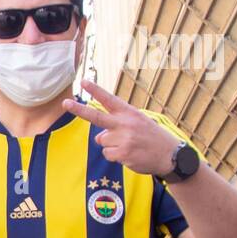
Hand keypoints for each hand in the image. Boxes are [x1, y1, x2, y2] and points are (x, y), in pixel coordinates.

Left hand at [63, 80, 182, 175]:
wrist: (171, 155)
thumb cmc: (152, 137)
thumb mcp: (139, 122)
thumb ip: (118, 124)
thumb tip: (99, 136)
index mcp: (129, 113)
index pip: (109, 99)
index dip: (95, 90)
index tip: (83, 81)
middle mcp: (125, 123)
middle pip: (96, 116)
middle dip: (79, 110)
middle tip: (65, 103)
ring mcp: (123, 138)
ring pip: (101, 140)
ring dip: (111, 145)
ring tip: (129, 146)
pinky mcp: (122, 153)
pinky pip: (107, 154)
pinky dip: (116, 156)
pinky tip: (130, 155)